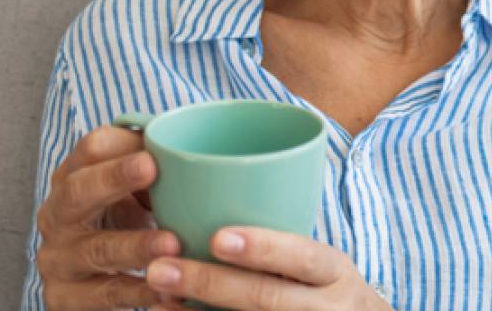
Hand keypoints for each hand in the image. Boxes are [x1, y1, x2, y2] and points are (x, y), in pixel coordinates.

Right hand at [35, 124, 184, 308]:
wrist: (101, 280)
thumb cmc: (128, 221)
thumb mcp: (137, 191)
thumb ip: (158, 168)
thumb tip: (198, 150)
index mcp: (74, 177)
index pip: (90, 151)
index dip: (119, 149)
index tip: (152, 151)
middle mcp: (57, 215)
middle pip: (78, 191)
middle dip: (112, 179)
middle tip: (151, 170)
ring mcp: (57, 257)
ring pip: (96, 249)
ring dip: (135, 246)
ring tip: (172, 244)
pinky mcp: (64, 297)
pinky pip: (104, 294)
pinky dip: (137, 292)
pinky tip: (166, 290)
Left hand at [144, 226, 393, 310]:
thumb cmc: (328, 291)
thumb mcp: (325, 266)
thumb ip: (286, 245)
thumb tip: (217, 192)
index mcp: (334, 273)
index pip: (303, 258)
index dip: (264, 248)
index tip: (219, 237)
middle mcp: (325, 307)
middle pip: (266, 298)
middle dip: (210, 284)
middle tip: (160, 269)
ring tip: (157, 296)